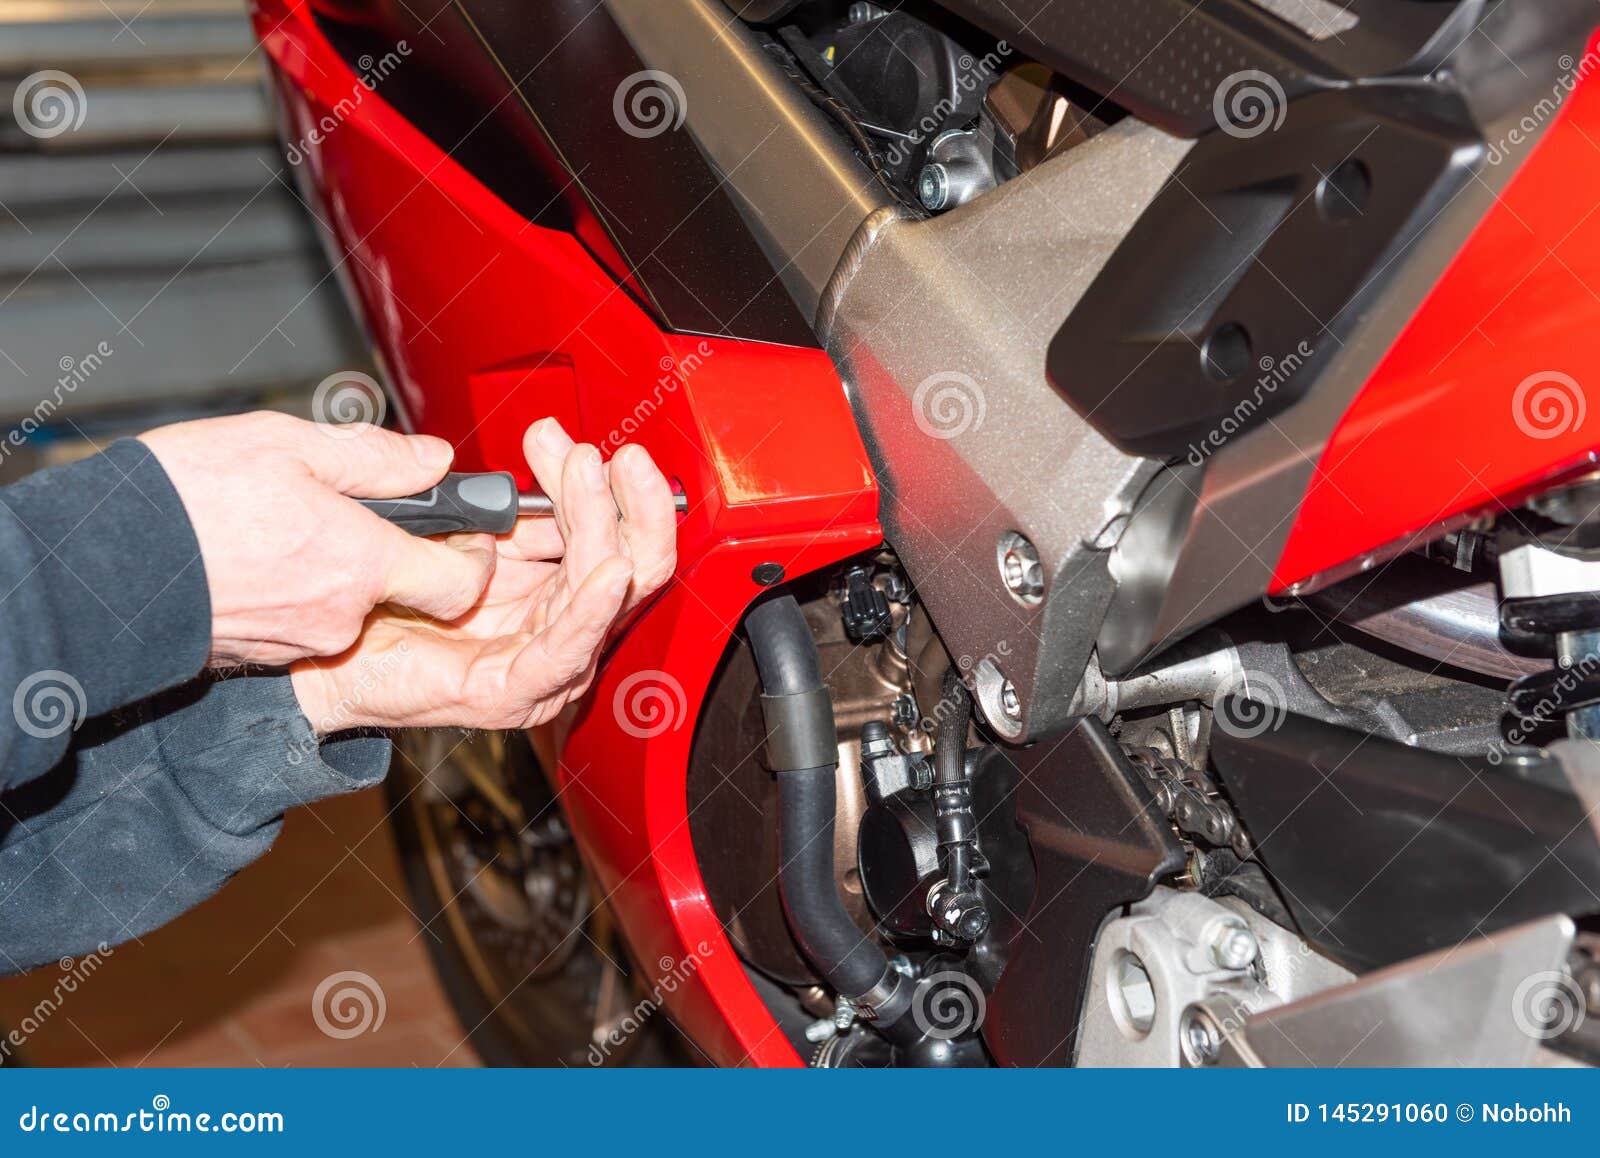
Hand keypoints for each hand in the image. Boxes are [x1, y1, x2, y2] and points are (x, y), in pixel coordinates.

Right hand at [140, 411, 494, 666]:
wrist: (100, 563)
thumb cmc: (185, 500)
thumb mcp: (288, 444)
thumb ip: (375, 456)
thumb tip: (432, 459)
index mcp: (361, 563)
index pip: (463, 582)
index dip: (472, 554)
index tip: (462, 527)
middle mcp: (341, 616)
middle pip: (403, 590)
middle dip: (391, 550)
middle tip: (354, 508)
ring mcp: (302, 641)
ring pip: (351, 602)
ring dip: (337, 565)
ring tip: (289, 522)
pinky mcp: (264, 653)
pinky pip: (306, 618)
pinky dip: (298, 588)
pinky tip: (263, 553)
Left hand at [288, 419, 677, 732]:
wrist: (320, 658)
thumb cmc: (381, 601)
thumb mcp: (457, 538)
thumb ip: (501, 514)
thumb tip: (538, 469)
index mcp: (549, 591)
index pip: (605, 535)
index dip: (600, 485)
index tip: (567, 441)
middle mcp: (557, 629)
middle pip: (626, 563)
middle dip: (627, 501)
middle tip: (607, 455)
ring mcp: (542, 664)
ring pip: (601, 592)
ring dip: (600, 526)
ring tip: (587, 477)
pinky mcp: (514, 691)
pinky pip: (566, 648)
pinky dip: (592, 608)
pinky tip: (609, 571)